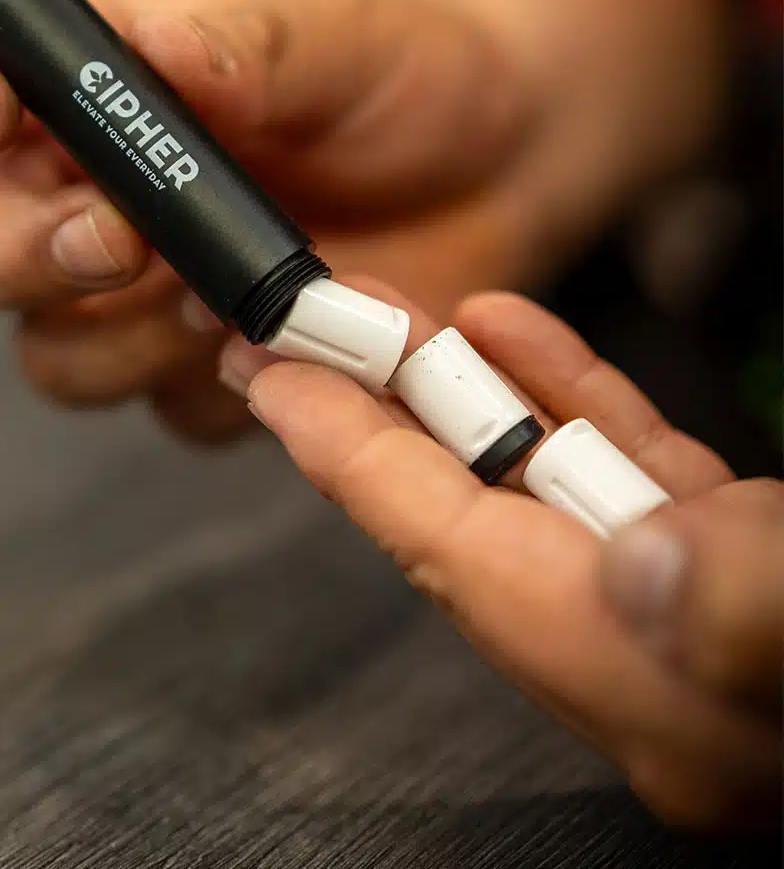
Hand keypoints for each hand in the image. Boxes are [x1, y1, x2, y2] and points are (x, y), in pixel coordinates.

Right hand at [0, 0, 539, 441]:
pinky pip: (172, 411)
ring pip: (53, 357)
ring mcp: (138, 297)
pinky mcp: (205, 370)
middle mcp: (87, 193)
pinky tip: (290, 338)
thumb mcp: (328, 25)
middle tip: (116, 239)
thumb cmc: (393, 62)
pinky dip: (220, 387)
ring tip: (226, 293)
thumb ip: (242, 42)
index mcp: (89, 83)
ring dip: (123, 337)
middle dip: (20, 256)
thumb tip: (157, 56)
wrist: (495, 152)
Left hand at [224, 282, 782, 828]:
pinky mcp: (734, 563)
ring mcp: (690, 611)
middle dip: (378, 417)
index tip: (270, 379)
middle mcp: (653, 662)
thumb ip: (756, 614)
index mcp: (660, 691)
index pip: (453, 554)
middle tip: (294, 335)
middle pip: (470, 515)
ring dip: (464, 394)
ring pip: (537, 484)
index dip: (351, 459)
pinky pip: (622, 474)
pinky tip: (517, 334)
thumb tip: (642, 572)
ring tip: (393, 314)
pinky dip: (567, 400)